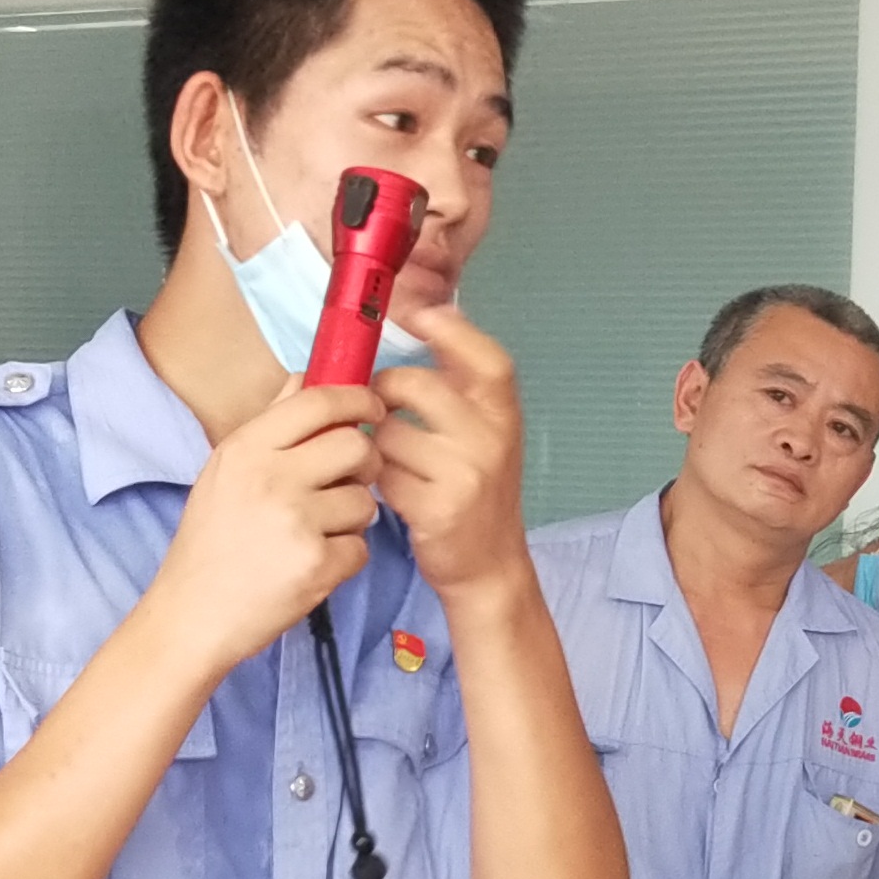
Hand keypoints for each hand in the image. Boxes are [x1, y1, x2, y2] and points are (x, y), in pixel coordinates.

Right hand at [141, 379, 376, 670]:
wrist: (191, 616)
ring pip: (365, 501)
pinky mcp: (317, 565)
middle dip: (364, 463)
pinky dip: (345, 558)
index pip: (318, 401)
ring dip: (352, 517)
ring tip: (316, 532)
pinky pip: (361, 547)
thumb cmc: (210, 542)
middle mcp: (271, 479)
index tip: (373, 408)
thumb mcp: (225, 472)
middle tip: (349, 481)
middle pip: (356, 446)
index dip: (357, 398)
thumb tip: (308, 379)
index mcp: (246, 449)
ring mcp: (296, 523)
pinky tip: (312, 565)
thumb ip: (270, 425)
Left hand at [369, 303, 531, 595]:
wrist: (490, 565)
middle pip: (417, 385)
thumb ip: (459, 388)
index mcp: (503, 414)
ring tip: (385, 455)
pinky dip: (377, 478)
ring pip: (389, 432)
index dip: (451, 330)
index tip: (417, 314)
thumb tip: (423, 319)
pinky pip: (383, 474)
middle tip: (376, 402)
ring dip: (375, 441)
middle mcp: (491, 439)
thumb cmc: (477, 490)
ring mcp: (466, 475)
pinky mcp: (437, 509)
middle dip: (384, 389)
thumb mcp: (485, 434)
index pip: (488, 359)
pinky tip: (389, 487)